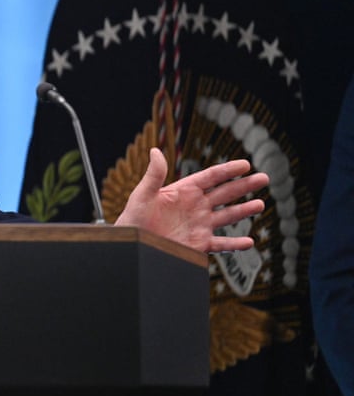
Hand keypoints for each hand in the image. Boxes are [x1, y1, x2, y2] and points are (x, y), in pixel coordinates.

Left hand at [116, 148, 264, 252]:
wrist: (132, 243)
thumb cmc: (133, 217)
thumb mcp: (142, 194)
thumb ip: (154, 175)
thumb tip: (155, 150)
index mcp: (184, 191)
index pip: (211, 177)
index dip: (228, 170)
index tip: (246, 164)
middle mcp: (195, 206)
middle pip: (225, 193)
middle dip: (245, 186)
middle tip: (264, 178)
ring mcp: (199, 225)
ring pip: (227, 216)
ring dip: (244, 210)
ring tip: (260, 204)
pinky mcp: (199, 243)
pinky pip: (221, 244)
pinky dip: (235, 244)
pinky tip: (249, 242)